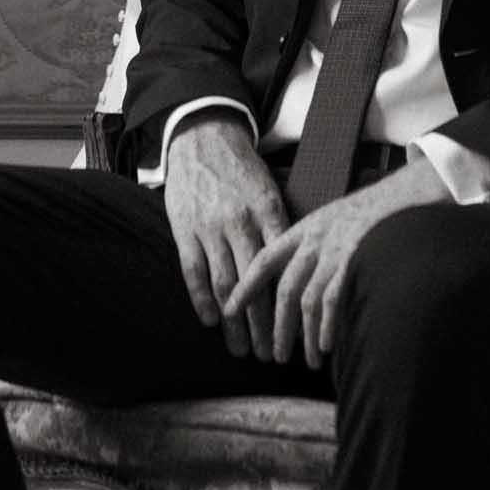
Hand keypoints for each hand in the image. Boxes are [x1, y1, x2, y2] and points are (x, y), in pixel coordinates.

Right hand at [164, 114, 289, 359]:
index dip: (290, 302)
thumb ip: (282, 226)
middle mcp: (239, 221)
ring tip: (242, 350)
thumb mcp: (270, 189)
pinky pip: (193, 272)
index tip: (300, 331)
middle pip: (256, 284)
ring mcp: (210, 226)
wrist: (201, 135)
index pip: (283, 266)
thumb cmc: (242, 168)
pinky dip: (201, 300)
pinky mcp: (185, 229)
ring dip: (235, 323)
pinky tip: (212, 321)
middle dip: (264, 324)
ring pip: (226, 285)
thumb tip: (304, 265)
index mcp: (267, 210)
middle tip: (271, 354)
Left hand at [222, 159, 450, 369]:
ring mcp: (336, 250)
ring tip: (308, 360)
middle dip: (278, 326)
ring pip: (308, 301)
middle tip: (274, 354)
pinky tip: (327, 346)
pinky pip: (333, 299)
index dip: (246, 285)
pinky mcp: (356, 260)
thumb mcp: (333, 220)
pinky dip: (328, 325)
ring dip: (306, 336)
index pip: (266, 258)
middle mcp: (316, 240)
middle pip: (285, 289)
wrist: (408, 195)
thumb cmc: (371, 214)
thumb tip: (299, 287)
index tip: (230, 309)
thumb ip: (313, 247)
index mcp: (306, 229)